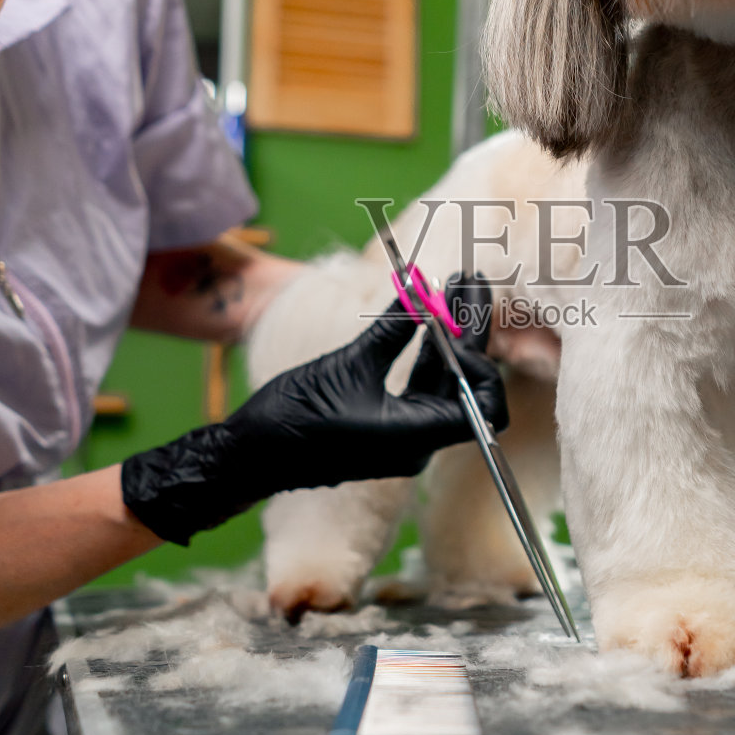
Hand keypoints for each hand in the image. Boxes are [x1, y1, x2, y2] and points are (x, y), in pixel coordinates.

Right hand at [120, 275, 507, 543]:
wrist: (251, 454)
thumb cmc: (296, 416)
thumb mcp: (350, 364)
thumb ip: (394, 327)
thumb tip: (423, 289)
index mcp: (417, 436)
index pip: (483, 404)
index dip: (481, 359)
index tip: (458, 319)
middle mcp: (420, 441)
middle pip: (467, 384)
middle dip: (471, 330)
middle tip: (472, 280)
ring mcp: (406, 435)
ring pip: (446, 382)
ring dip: (452, 336)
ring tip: (455, 286)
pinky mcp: (390, 426)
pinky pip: (422, 387)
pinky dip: (427, 352)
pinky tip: (428, 314)